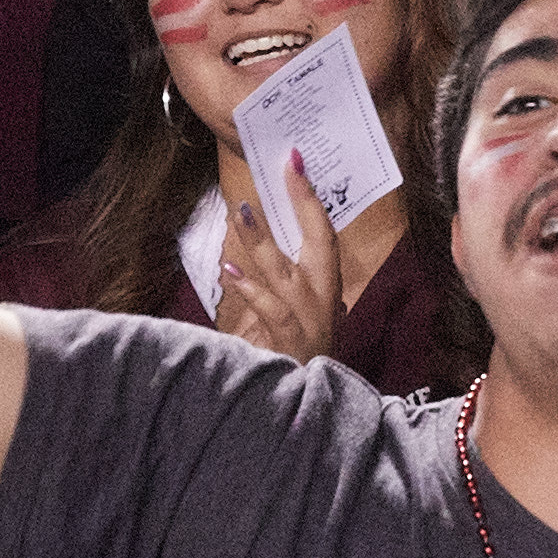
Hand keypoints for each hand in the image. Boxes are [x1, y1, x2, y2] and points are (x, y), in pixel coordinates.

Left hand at [212, 153, 351, 363]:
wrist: (309, 396)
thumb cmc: (308, 346)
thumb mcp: (314, 308)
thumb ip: (300, 275)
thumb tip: (279, 233)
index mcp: (329, 283)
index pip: (324, 231)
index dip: (309, 196)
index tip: (294, 160)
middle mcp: (323, 295)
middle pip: (316, 243)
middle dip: (300, 205)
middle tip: (281, 170)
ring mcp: (306, 316)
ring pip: (282, 273)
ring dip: (261, 242)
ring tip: (242, 214)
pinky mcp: (287, 337)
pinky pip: (267, 308)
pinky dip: (248, 289)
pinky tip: (228, 272)